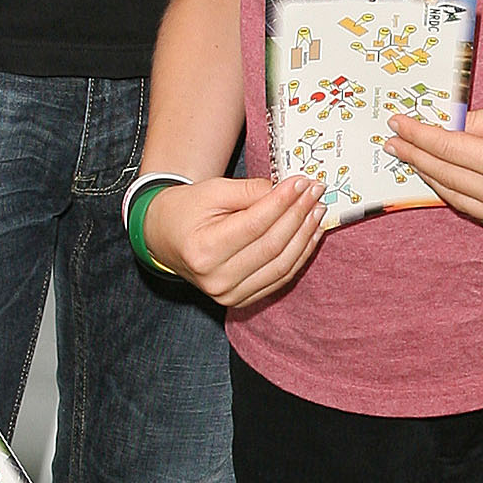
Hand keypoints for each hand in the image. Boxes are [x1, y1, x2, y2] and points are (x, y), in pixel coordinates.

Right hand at [145, 174, 324, 311]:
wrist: (165, 238)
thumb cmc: (186, 210)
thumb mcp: (212, 191)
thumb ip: (251, 191)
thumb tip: (291, 189)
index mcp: (203, 250)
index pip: (255, 224)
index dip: (283, 202)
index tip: (303, 182)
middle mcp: (216, 279)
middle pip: (272, 246)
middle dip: (299, 216)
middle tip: (316, 192)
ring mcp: (229, 294)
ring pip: (282, 266)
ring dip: (305, 237)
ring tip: (318, 210)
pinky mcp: (241, 300)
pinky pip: (280, 279)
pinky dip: (300, 255)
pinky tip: (310, 234)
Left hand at [389, 100, 482, 244]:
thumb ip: (479, 121)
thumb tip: (444, 126)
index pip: (447, 149)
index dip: (418, 136)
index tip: (396, 125)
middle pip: (446, 177)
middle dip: (417, 158)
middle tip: (394, 143)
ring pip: (458, 201)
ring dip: (433, 179)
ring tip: (415, 161)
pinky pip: (479, 214)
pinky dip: (460, 196)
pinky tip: (447, 180)